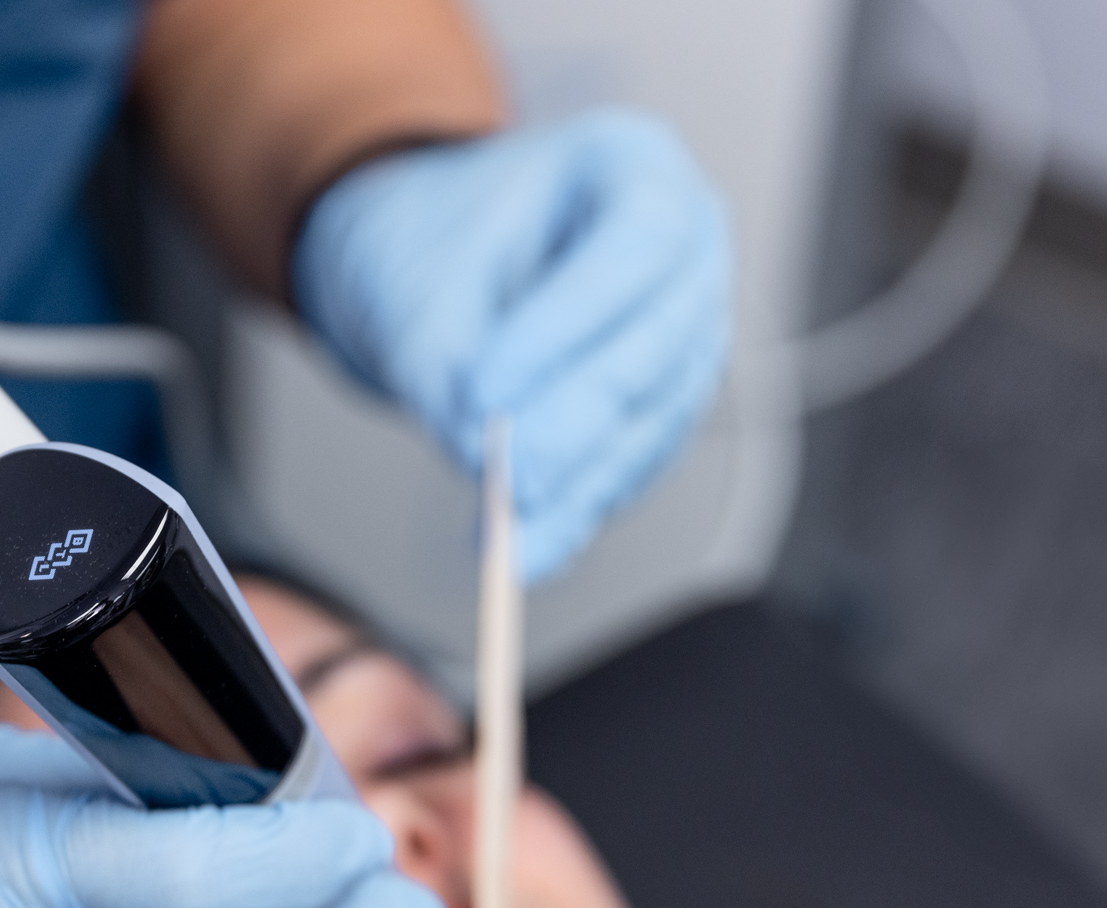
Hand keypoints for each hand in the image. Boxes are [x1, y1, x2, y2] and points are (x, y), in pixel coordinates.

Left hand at [293, 110, 732, 580]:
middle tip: (505, 483)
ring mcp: (690, 322)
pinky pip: (641, 456)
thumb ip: (445, 365)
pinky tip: (536, 543)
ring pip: (657, 413)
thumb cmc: (430, 240)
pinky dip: (586, 503)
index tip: (484, 392)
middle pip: (655, 340)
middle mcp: (688, 240)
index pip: (632, 245)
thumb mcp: (416, 286)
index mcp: (634, 166)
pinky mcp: (667, 397)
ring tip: (514, 536)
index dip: (564, 327)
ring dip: (584, 481)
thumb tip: (483, 458)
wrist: (431, 258)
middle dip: (575, 422)